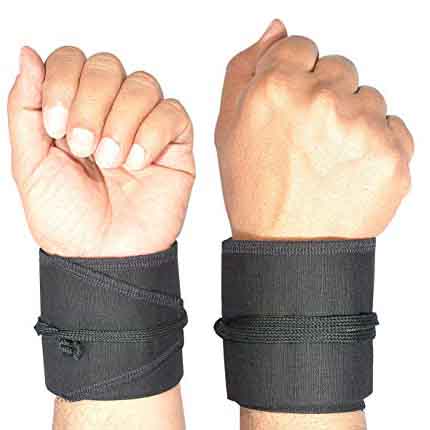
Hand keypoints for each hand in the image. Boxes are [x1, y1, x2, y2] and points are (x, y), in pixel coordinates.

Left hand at [8, 47, 194, 256]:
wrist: (105, 256)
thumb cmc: (68, 219)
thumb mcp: (30, 163)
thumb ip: (25, 107)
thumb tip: (27, 54)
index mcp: (74, 113)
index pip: (72, 61)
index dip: (62, 80)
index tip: (54, 126)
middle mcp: (110, 114)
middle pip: (107, 66)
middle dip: (91, 103)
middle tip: (82, 146)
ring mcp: (144, 128)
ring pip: (142, 85)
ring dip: (121, 121)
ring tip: (111, 161)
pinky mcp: (174, 145)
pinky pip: (173, 113)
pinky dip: (152, 134)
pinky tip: (138, 163)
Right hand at [216, 20, 412, 239]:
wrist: (289, 247)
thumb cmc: (257, 194)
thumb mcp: (229, 130)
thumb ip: (246, 69)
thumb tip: (276, 29)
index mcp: (276, 89)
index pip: (301, 47)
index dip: (295, 77)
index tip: (292, 104)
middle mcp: (321, 100)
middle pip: (338, 68)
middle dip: (324, 96)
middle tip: (307, 140)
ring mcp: (360, 127)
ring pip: (367, 96)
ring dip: (351, 120)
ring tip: (327, 159)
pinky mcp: (392, 153)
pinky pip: (392, 126)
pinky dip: (375, 143)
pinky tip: (348, 169)